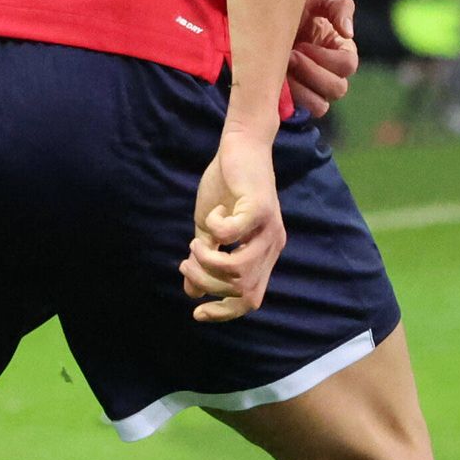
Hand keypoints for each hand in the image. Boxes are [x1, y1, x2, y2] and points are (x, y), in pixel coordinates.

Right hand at [181, 126, 284, 322]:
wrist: (240, 146)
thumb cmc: (226, 187)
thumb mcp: (208, 231)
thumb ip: (204, 260)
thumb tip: (190, 292)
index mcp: (263, 255)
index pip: (250, 300)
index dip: (224, 312)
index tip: (197, 313)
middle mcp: (272, 246)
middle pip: (241, 290)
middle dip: (206, 281)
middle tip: (187, 261)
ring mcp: (269, 228)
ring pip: (239, 269)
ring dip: (208, 261)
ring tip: (196, 242)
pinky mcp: (260, 208)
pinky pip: (232, 235)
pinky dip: (215, 230)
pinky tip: (212, 215)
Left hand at [287, 0, 359, 119]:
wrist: (256, 18)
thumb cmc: (287, 6)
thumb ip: (339, 6)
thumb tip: (349, 33)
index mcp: (339, 49)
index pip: (348, 65)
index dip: (326, 59)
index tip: (302, 44)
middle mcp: (330, 72)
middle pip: (337, 89)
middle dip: (311, 72)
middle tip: (290, 55)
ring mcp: (312, 89)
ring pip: (321, 106)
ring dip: (302, 89)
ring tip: (282, 70)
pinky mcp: (295, 101)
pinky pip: (303, 112)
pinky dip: (293, 99)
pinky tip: (276, 81)